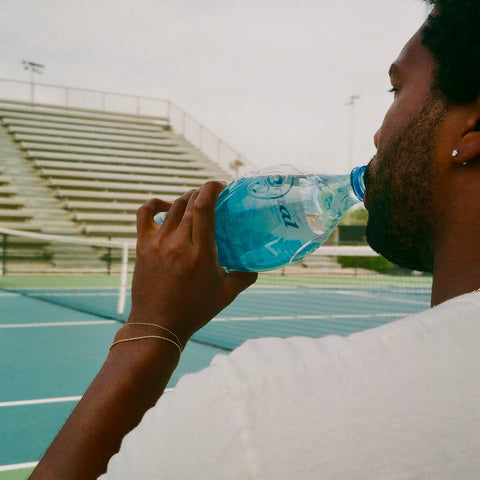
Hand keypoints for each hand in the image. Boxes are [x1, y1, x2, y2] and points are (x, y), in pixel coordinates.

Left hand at [129, 181, 257, 344]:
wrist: (157, 325)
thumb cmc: (194, 310)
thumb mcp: (227, 294)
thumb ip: (245, 276)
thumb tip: (257, 265)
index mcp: (200, 252)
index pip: (204, 206)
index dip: (212, 188)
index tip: (222, 185)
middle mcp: (177, 242)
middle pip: (189, 201)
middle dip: (203, 193)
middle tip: (214, 198)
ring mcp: (157, 242)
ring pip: (173, 206)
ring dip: (187, 198)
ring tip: (197, 203)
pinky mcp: (143, 245)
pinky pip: (145, 213)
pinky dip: (156, 203)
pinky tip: (167, 207)